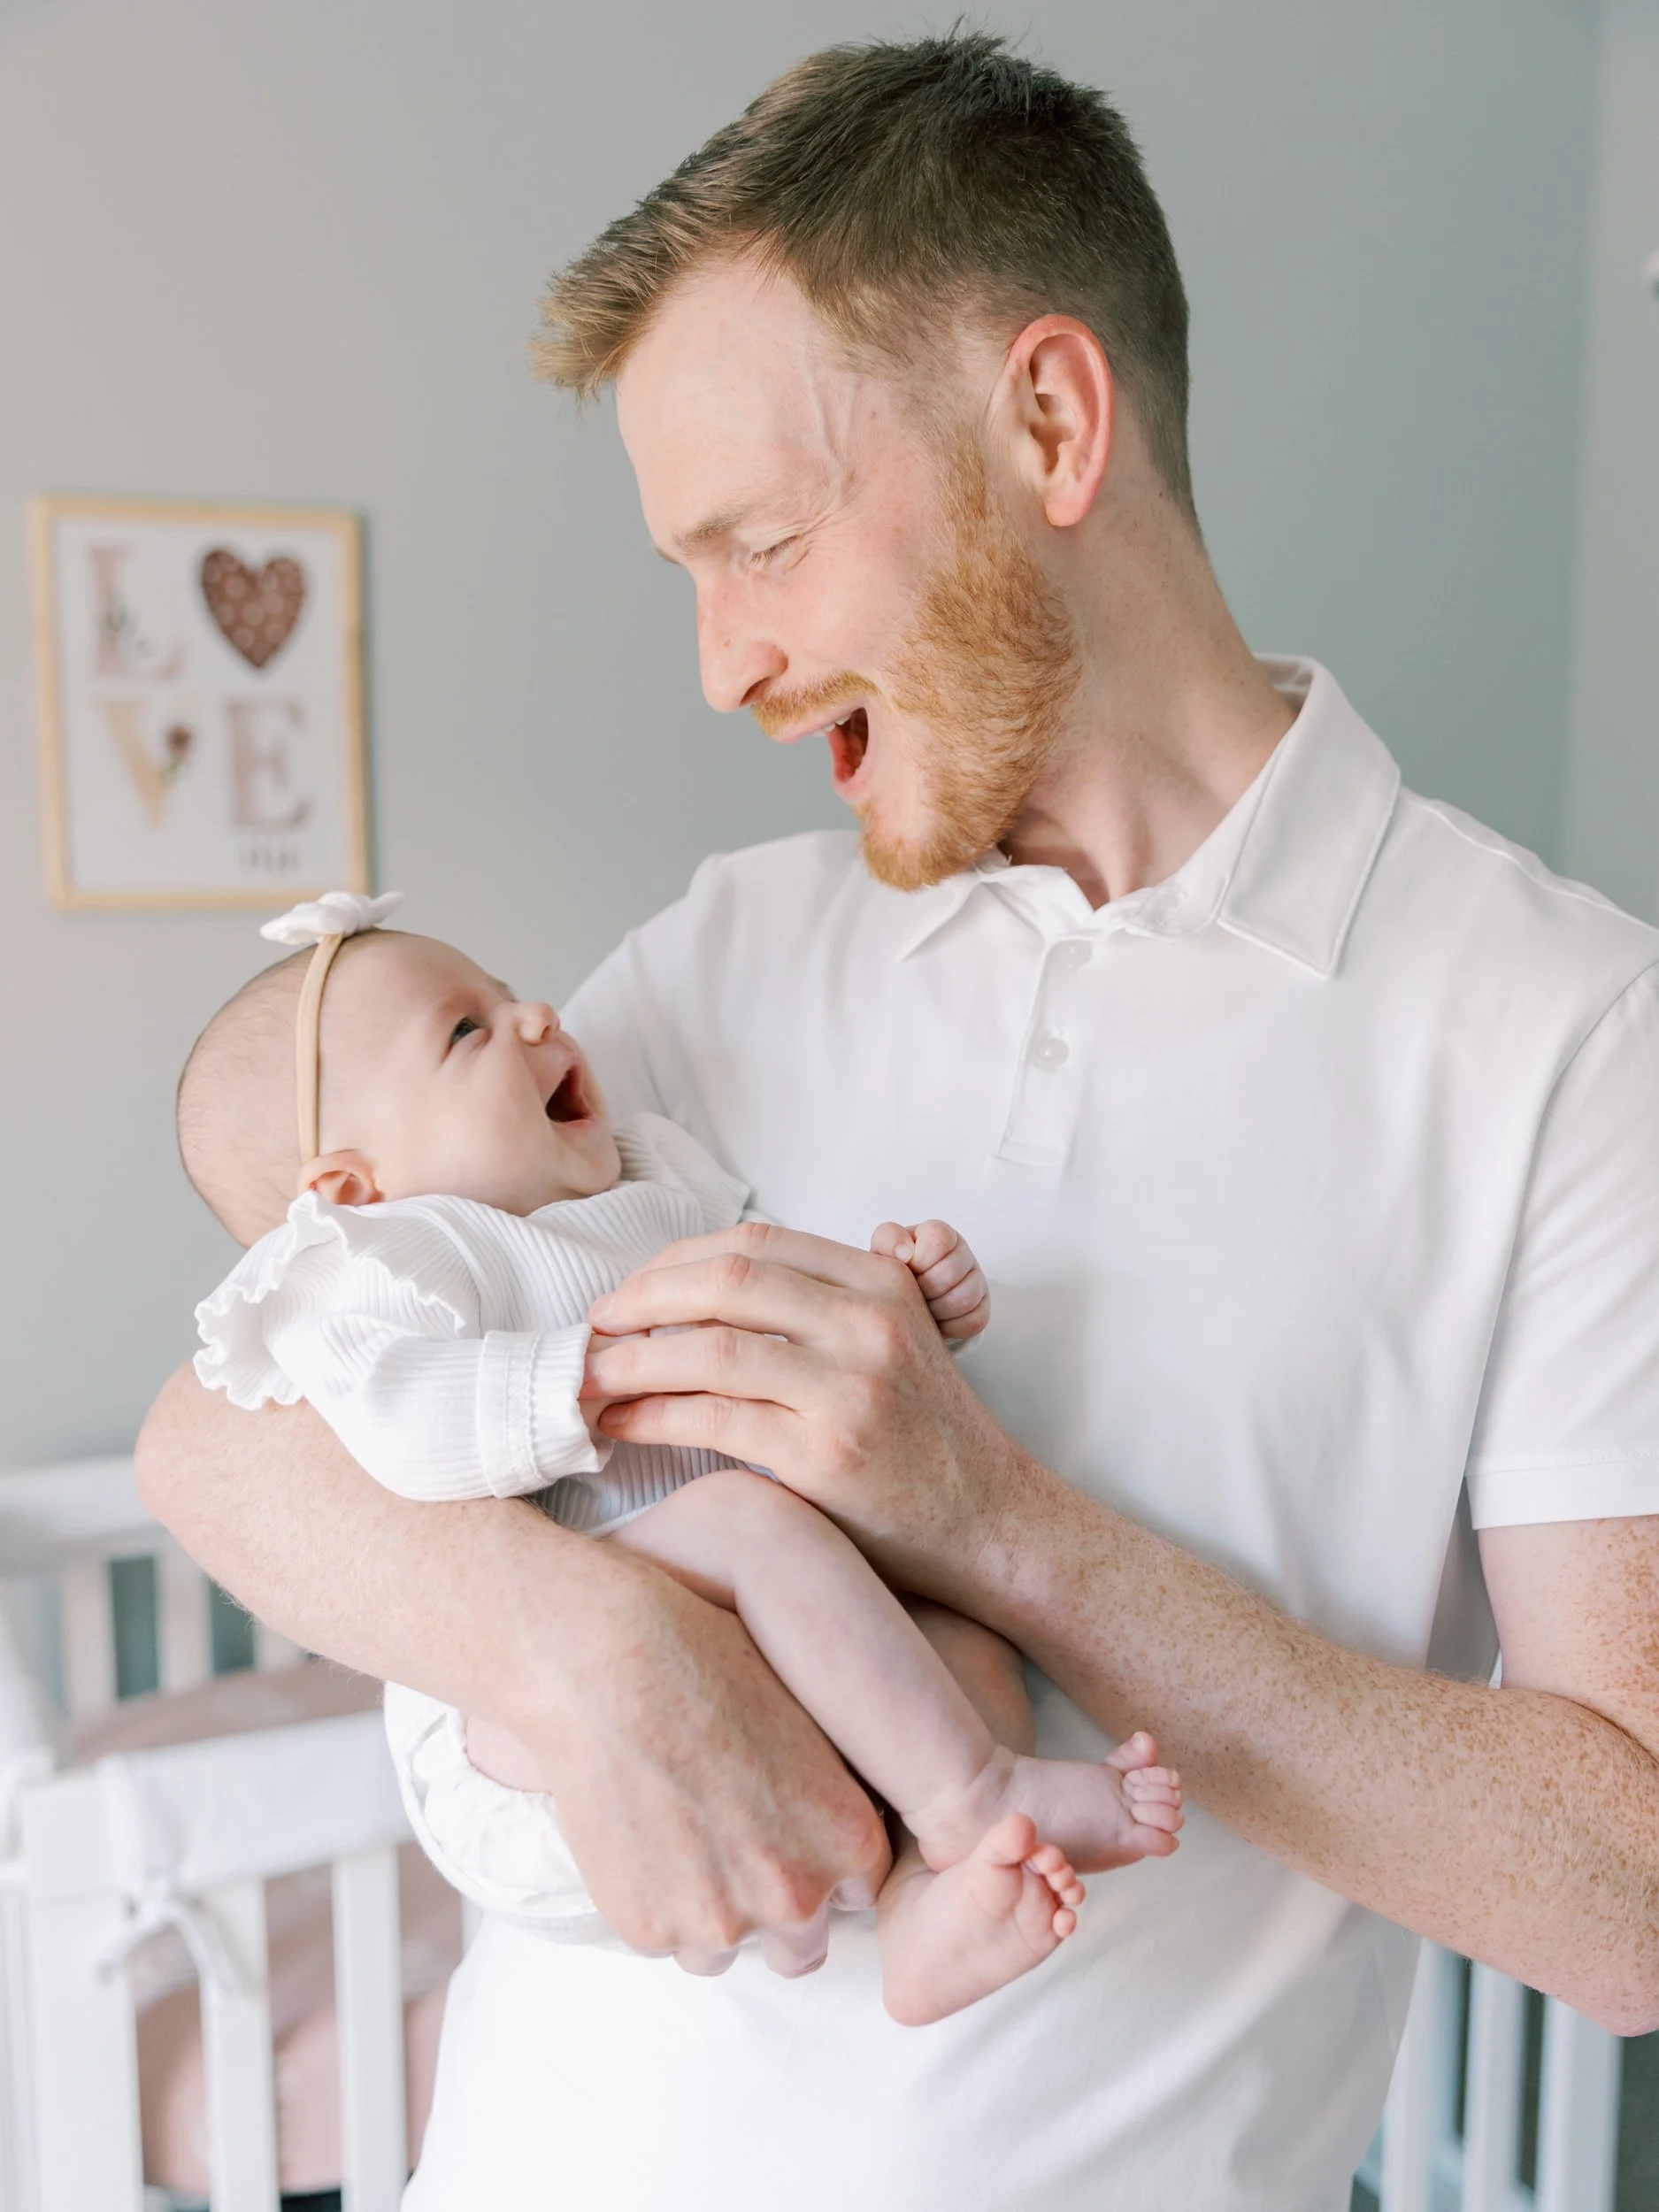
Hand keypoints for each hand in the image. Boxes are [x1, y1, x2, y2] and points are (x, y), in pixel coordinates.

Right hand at [508, 1537, 890, 1966]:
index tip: (791, 1838)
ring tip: (680, 1836)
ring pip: (724, 1951)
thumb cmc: (709, 1669)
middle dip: (774, 1909)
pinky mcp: (649, 1930)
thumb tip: (830, 1833)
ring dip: (709, 1914)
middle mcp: (796, 1895)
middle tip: (735, 1846)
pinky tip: (641, 1837)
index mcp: (849, 1841)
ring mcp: (721, 1921)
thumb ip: (829, 1801)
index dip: (822, 1866)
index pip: (858, 1894)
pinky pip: (662, 1938)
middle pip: (801, 1946)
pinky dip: (653, 1903)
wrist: (609, 1672)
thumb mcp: (806, 1721)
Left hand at [585, 1224, 1034, 1591]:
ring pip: (706, 1351)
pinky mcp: (824, 1457)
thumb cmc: (927, 1435)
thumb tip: (705, 1281)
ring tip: (587, 1377)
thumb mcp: (896, 1338)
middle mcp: (867, 1325)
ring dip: (628, 1360)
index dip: (677, 1258)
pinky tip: (621, 1423)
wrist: (991, 1521)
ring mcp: (847, 1390)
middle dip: (640, 1298)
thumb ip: (826, 1300)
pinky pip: (710, 1421)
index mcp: (880, 1284)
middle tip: (593, 1325)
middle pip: (724, 1282)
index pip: (756, 1243)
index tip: (633, 1286)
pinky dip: (650, 1417)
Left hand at [869, 1218, 989, 1341]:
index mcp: (939, 1235)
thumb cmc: (894, 1270)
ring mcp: (975, 1282)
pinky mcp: (981, 1309)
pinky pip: (973, 1321)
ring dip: (936, 1309)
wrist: (904, 1300)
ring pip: (964, 1298)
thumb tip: (907, 1251)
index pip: (940, 1237)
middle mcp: (962, 1255)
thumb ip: (889, 1238)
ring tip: (920, 1309)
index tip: (907, 1268)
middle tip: (910, 1293)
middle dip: (924, 1288)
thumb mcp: (884, 1250)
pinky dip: (949, 1326)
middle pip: (951, 1271)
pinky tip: (934, 1322)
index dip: (921, 1258)